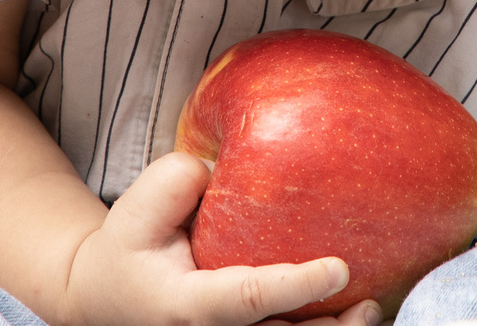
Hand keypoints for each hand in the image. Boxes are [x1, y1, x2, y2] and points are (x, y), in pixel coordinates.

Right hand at [68, 153, 380, 325]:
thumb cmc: (132, 246)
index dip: (295, 287)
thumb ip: (180, 180)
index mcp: (185, 306)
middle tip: (368, 303)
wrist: (107, 297)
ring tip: (370, 311)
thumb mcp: (138, 207)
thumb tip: (228, 166)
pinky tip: (354, 312)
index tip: (339, 268)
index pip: (247, 300)